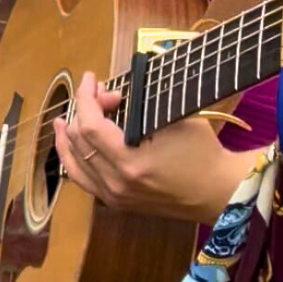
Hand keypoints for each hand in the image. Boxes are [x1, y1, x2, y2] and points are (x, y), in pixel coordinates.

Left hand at [54, 71, 254, 222]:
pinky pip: (83, 178)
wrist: (217, 191)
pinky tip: (73, 145)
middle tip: (105, 95)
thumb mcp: (173, 119)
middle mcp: (115, 184)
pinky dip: (75, 158)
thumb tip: (112, 96)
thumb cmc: (201, 152)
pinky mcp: (116, 202)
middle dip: (85, 110)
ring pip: (73, 163)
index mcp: (130, 163)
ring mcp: (113, 196)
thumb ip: (139, 106)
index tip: (91, 79)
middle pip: (79, 141)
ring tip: (65, 118)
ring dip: (69, 136)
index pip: (90, 126)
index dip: (86, 97)